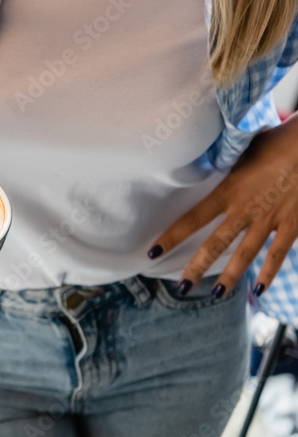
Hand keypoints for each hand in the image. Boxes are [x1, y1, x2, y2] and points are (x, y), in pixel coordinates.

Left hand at [150, 118, 297, 296]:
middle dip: (197, 267)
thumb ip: (226, 163)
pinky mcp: (294, 224)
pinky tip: (260, 289)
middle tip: (181, 287)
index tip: (152, 252)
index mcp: (229, 191)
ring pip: (245, 254)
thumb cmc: (279, 141)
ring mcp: (270, 219)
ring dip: (231, 276)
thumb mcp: (243, 151)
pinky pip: (279, 253)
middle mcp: (246, 209)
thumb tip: (209, 161)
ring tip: (216, 294)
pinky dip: (270, 272)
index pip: (192, 219)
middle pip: (215, 244)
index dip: (171, 237)